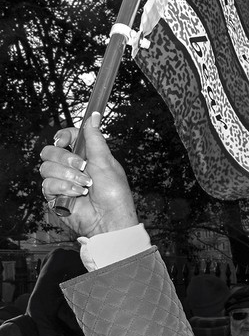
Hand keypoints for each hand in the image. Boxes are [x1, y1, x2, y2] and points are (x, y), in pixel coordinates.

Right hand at [39, 112, 137, 237]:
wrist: (110, 220)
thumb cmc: (114, 194)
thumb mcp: (106, 162)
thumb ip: (95, 139)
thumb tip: (93, 116)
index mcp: (85, 156)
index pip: (65, 138)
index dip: (63, 136)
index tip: (64, 140)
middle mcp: (71, 167)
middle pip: (50, 151)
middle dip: (66, 158)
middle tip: (83, 167)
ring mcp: (62, 181)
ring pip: (46, 168)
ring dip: (68, 176)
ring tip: (85, 185)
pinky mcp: (55, 196)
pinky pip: (47, 185)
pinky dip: (63, 188)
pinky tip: (77, 195)